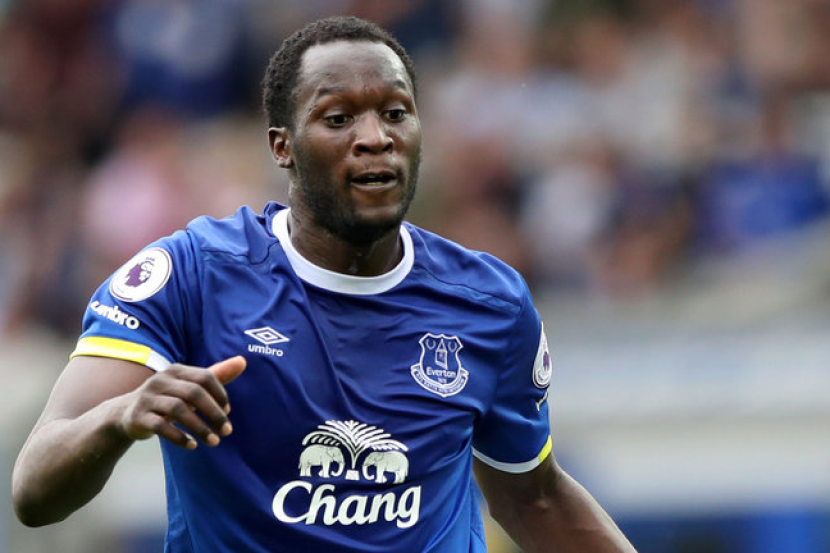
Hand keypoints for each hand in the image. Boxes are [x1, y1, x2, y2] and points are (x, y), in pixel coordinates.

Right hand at [117, 356, 245, 448]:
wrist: (126, 413)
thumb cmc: (168, 397)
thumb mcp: (190, 385)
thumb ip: (216, 375)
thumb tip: (243, 361)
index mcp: (176, 370)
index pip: (205, 377)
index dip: (220, 394)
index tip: (228, 412)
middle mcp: (160, 380)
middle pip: (193, 393)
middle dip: (214, 413)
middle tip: (227, 431)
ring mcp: (147, 398)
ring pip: (178, 410)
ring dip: (200, 428)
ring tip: (214, 442)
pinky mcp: (138, 417)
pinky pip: (161, 427)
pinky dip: (179, 437)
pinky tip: (193, 445)